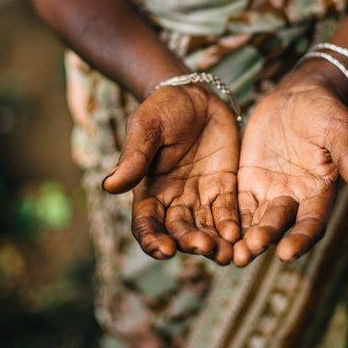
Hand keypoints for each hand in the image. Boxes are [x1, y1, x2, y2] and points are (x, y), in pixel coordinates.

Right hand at [103, 83, 240, 264]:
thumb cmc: (163, 108)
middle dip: (191, 242)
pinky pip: (228, 212)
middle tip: (204, 246)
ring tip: (226, 253)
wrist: (196, 94)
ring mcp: (200, 196)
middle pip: (179, 232)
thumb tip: (109, 187)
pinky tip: (239, 235)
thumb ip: (134, 157)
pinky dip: (232, 226)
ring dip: (215, 244)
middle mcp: (173, 200)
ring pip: (205, 229)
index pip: (146, 224)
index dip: (153, 240)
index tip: (165, 249)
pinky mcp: (224, 187)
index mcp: (148, 190)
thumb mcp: (147, 127)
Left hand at [233, 62, 347, 266]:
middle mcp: (295, 199)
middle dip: (264, 239)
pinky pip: (236, 203)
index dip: (300, 239)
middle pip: (279, 226)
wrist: (299, 95)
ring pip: (254, 221)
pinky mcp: (248, 181)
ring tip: (228, 253)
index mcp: (320, 193)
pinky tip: (211, 229)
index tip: (286, 253)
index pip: (311, 224)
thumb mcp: (340, 133)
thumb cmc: (326, 113)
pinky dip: (226, 218)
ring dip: (242, 238)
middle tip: (246, 253)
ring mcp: (269, 192)